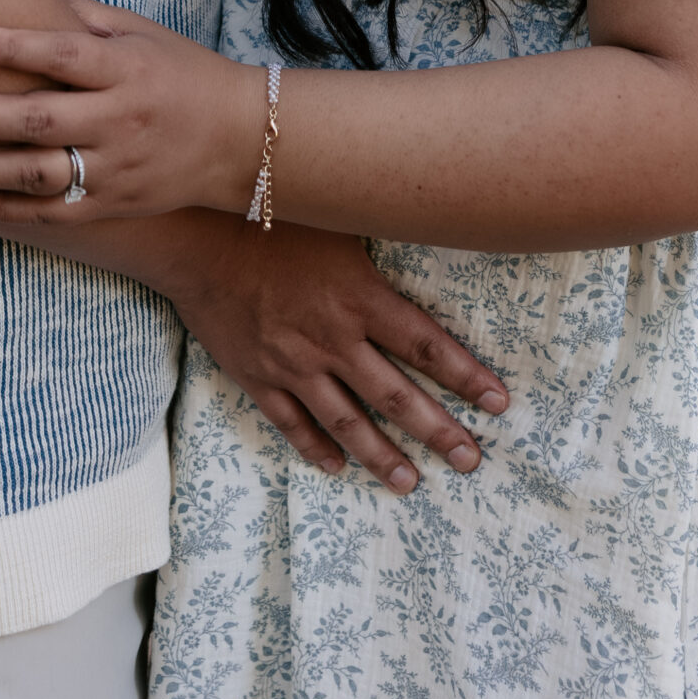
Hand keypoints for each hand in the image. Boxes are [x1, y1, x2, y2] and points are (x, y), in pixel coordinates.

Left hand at [0, 2, 261, 224]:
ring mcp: (116, 169)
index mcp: (126, 69)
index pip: (61, 56)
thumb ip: (80, 19)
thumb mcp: (141, 33)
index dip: (12, 47)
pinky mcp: (112, 206)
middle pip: (38, 120)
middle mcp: (120, 120)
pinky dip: (3, 209)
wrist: (239, 140)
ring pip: (36, 174)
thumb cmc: (181, 73)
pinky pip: (50, 212)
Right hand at [156, 215, 506, 493]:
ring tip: (410, 484)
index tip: (499, 402)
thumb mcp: (338, 219)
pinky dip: (316, 448)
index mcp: (359, 297)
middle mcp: (332, 338)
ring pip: (347, 421)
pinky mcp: (258, 376)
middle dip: (439, 430)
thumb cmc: (273, 214)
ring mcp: (293, 364)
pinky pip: (292, 423)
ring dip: (382, 456)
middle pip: (395, 394)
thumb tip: (427, 226)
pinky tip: (336, 467)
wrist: (198, 234)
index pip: (425, 346)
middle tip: (471, 461)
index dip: (466, 375)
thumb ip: (377, 242)